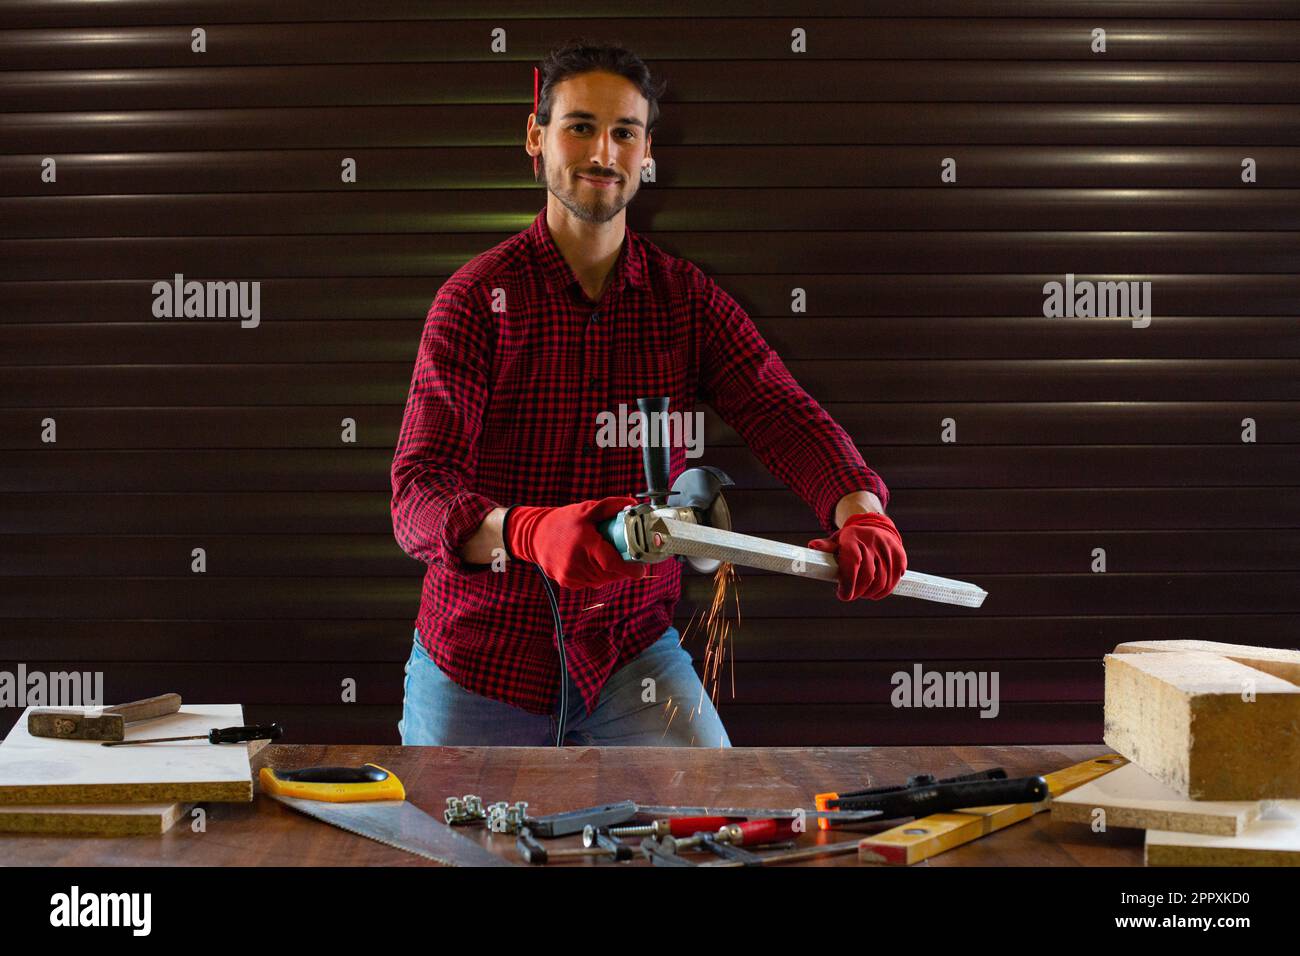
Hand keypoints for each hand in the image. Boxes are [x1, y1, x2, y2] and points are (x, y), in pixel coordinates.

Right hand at [504, 496, 647, 588]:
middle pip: (610, 573)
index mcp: (585, 543)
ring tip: (610, 558)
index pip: (612, 563)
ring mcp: (571, 574)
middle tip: (628, 558)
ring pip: (602, 580)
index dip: (630, 569)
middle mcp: (577, 562)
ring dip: (610, 573)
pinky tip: (593, 564)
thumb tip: (632, 504)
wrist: (535, 535)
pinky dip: (596, 576)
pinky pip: (590, 583)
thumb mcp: (586, 509)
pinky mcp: (567, 582)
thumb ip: (610, 506)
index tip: (641, 569)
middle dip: (623, 569)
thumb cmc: (563, 521)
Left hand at [807, 512, 905, 601]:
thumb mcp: (837, 540)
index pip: (852, 564)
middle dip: (859, 591)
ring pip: (883, 581)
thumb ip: (826, 547)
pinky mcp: (900, 555)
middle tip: (852, 595)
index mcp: (853, 539)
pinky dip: (887, 588)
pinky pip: (895, 578)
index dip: (848, 584)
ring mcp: (887, 548)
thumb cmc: (852, 539)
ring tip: (865, 594)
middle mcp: (872, 542)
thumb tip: (812, 546)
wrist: (876, 525)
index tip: (843, 596)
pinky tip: (878, 590)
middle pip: (868, 576)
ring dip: (872, 593)